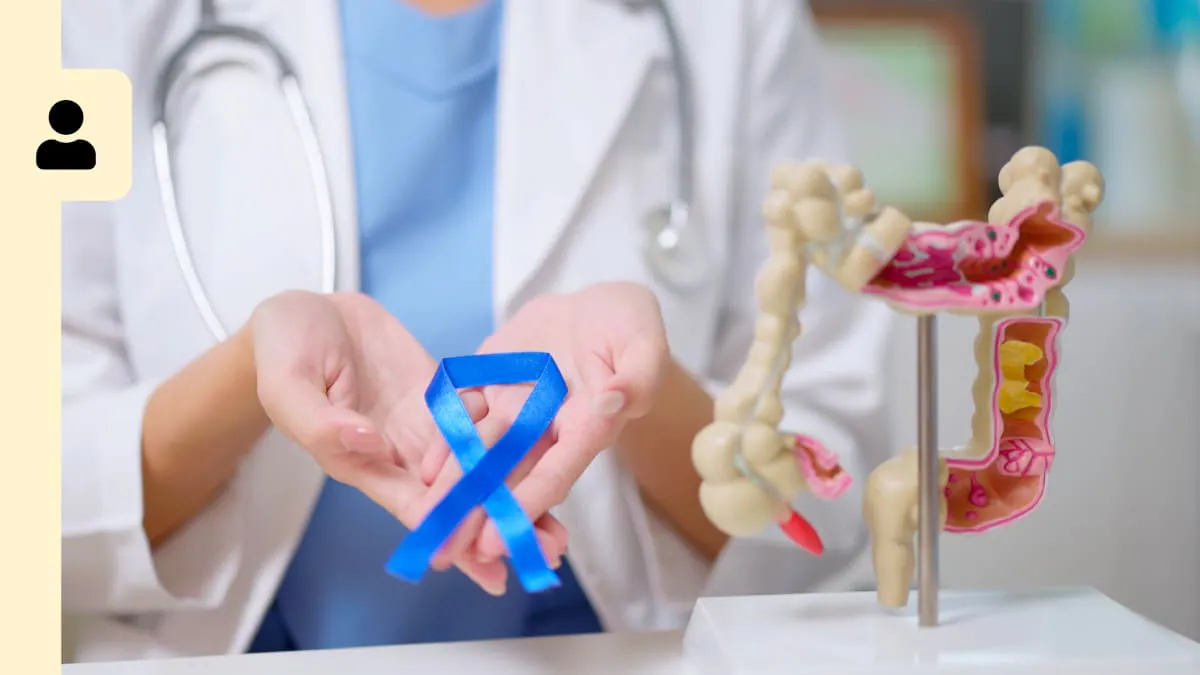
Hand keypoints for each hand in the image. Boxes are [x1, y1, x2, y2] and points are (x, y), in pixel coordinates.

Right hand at [248, 291, 564, 593]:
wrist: (302, 311)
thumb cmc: (282, 350)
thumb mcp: (288, 385)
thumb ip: (322, 422)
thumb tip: (369, 444)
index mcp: (361, 460)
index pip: (416, 506)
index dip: (453, 534)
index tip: (489, 564)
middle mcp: (398, 450)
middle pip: (457, 497)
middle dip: (498, 524)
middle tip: (547, 549)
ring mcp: (420, 423)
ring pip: (474, 465)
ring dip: (513, 490)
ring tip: (558, 520)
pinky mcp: (435, 395)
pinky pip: (477, 417)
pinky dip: (508, 438)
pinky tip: (546, 451)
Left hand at [421, 282, 669, 560]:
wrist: (596, 305)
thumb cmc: (630, 325)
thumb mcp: (644, 342)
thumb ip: (637, 376)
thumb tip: (614, 402)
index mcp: (589, 424)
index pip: (558, 470)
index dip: (529, 503)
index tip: (501, 538)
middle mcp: (548, 426)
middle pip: (513, 475)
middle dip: (482, 513)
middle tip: (452, 551)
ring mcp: (516, 407)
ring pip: (482, 452)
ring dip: (456, 487)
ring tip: (429, 521)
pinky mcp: (489, 383)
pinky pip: (463, 414)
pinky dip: (445, 441)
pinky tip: (425, 470)